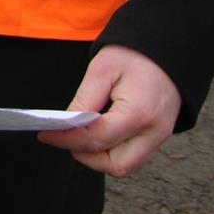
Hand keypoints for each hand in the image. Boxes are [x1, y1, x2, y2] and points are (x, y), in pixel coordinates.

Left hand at [38, 44, 180, 177]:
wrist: (166, 46)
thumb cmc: (134, 54)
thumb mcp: (102, 70)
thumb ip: (84, 101)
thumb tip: (66, 126)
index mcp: (138, 113)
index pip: (97, 138)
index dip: (67, 139)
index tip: (46, 135)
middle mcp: (154, 132)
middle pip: (117, 165)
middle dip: (86, 156)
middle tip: (64, 139)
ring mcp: (160, 136)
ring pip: (127, 166)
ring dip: (99, 158)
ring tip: (79, 137)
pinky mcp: (159, 136)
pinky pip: (134, 156)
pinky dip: (112, 152)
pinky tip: (96, 135)